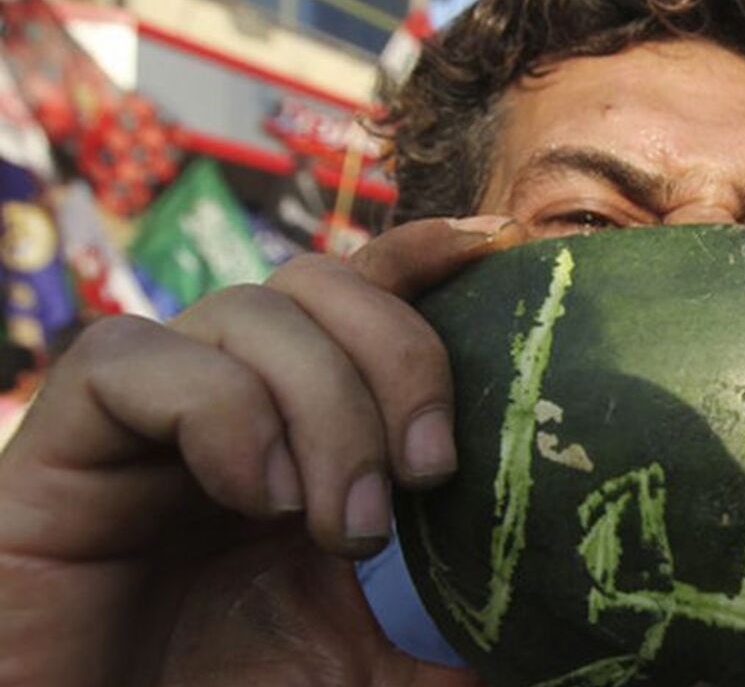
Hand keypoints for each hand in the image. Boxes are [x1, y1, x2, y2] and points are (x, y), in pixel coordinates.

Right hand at [0, 216, 524, 686]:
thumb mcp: (353, 668)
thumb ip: (436, 649)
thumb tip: (537, 656)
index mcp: (293, 425)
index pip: (359, 296)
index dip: (424, 254)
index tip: (501, 245)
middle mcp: (224, 395)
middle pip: (317, 283)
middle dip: (396, 356)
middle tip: (425, 472)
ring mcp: (145, 410)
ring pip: (246, 312)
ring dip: (324, 407)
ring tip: (344, 524)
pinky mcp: (64, 437)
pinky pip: (135, 359)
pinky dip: (221, 413)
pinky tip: (255, 495)